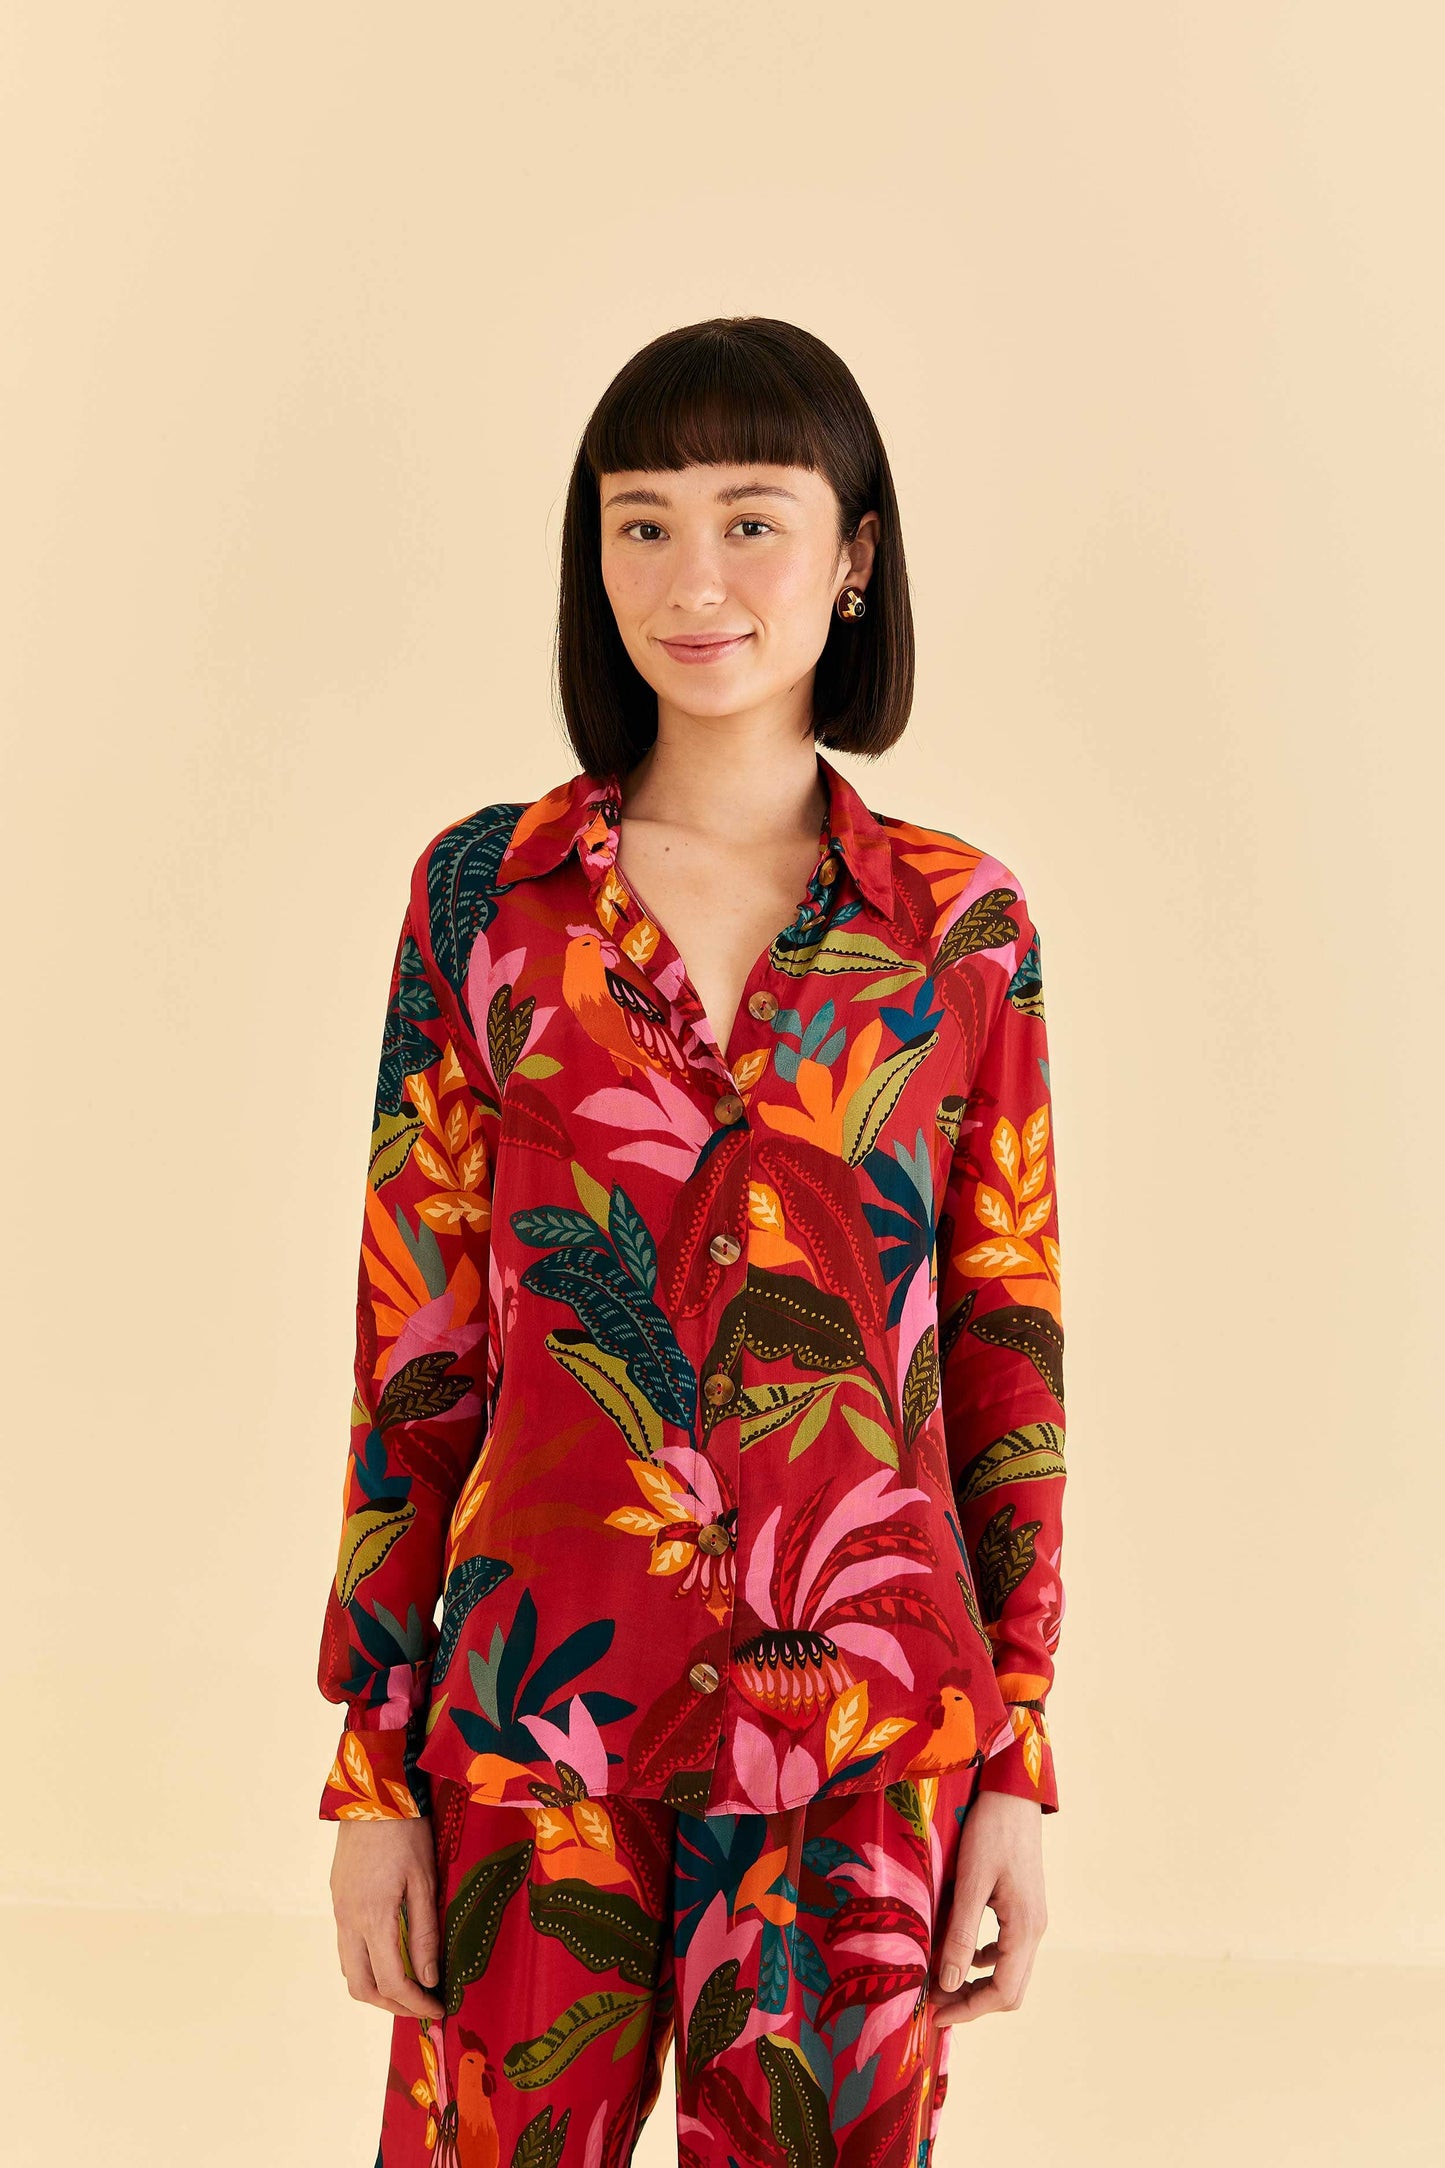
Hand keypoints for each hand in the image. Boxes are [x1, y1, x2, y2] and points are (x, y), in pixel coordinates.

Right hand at [330, 1817, 445, 2020]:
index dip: (415, 2003)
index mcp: (373, 1918)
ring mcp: (339, 1910)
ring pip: (349, 1969)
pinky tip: (389, 1953)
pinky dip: (366, 1963)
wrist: (372, 1793)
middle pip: (361, 1986)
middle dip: (392, 2005)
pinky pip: (346, 1946)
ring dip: (376, 1986)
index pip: (392, 1982)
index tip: (437, 2009)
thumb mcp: (424, 1881)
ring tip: (408, 1985)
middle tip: (421, 2006)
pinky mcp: (337, 1898)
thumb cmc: (406, 1832)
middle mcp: (348, 1920)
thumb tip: (427, 1978)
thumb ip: (424, 1933)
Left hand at [928, 1790, 1046, 2026]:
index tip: (935, 2014)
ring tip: (940, 1980)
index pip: (1002, 1993)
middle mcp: (1035, 1930)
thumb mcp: (970, 1882)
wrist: (1014, 1792)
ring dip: (976, 1983)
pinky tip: (958, 1949)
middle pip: (1010, 1989)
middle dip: (972, 2002)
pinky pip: (1006, 1949)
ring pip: (1009, 1971)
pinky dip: (983, 1960)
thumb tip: (948, 1983)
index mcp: (1025, 1928)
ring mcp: (1032, 1919)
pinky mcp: (1024, 1907)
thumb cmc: (991, 1831)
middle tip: (934, 2001)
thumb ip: (960, 1934)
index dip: (969, 2010)